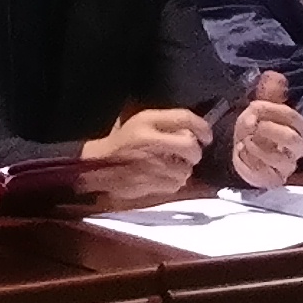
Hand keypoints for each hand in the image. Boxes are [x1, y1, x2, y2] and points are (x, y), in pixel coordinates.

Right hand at [76, 106, 208, 205]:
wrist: (96, 166)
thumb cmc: (121, 143)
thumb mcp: (139, 123)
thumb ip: (166, 124)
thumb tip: (194, 133)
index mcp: (147, 120)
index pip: (185, 118)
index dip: (202, 127)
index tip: (206, 136)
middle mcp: (151, 140)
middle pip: (191, 146)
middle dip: (194, 152)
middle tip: (188, 154)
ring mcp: (152, 164)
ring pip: (186, 169)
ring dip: (183, 169)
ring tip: (168, 166)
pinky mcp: (152, 184)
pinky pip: (177, 184)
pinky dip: (174, 182)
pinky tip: (160, 177)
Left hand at [229, 72, 302, 189]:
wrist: (242, 145)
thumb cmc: (255, 123)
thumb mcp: (259, 104)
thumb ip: (268, 90)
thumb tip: (273, 76)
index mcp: (296, 127)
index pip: (294, 118)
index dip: (272, 111)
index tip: (253, 106)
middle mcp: (295, 148)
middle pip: (293, 140)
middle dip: (271, 130)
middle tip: (251, 124)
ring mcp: (285, 165)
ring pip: (282, 161)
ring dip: (260, 148)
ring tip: (244, 140)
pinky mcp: (271, 179)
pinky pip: (266, 176)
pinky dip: (249, 163)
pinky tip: (239, 151)